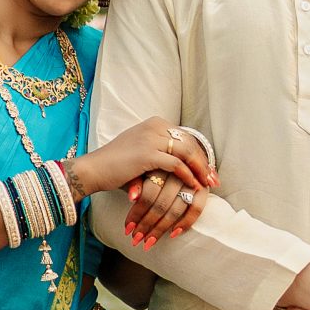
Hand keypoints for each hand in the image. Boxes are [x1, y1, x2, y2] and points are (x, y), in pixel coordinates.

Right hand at [68, 118, 215, 205]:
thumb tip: (185, 165)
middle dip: (204, 162)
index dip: (200, 153)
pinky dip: (187, 176)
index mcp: (155, 123)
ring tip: (207, 184)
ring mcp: (151, 138)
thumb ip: (163, 152)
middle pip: (190, 142)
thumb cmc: (118, 165)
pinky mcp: (147, 154)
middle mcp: (155, 126)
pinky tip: (192, 186)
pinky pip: (176, 164)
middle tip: (214, 179)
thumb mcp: (142, 151)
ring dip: (199, 169)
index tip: (209, 170)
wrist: (95, 169)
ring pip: (186, 152)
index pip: (186, 136)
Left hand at [126, 165, 210, 244]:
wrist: (179, 158)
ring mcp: (193, 180)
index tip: (127, 228)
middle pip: (161, 204)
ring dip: (160, 228)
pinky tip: (173, 234)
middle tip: (135, 238)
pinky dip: (185, 222)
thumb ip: (136, 181)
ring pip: (175, 209)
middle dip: (146, 224)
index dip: (137, 212)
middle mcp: (178, 172)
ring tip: (148, 242)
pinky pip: (196, 209)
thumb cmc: (153, 165)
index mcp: (160, 164)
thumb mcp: (141, 169)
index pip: (149, 193)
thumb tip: (132, 197)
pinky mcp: (203, 188)